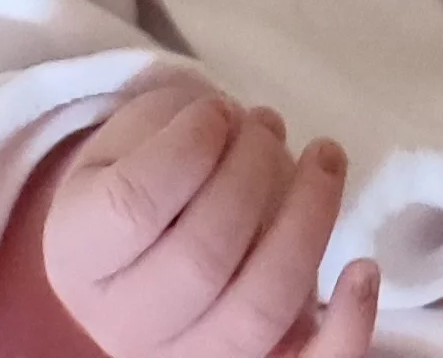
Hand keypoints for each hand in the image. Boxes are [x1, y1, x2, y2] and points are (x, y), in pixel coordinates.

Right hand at [41, 82, 375, 357]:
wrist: (145, 249)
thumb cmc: (144, 178)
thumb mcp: (129, 142)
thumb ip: (172, 129)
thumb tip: (231, 126)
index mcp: (79, 255)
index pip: (132, 208)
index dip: (187, 148)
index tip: (217, 110)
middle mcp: (123, 322)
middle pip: (201, 259)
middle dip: (251, 174)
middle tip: (267, 125)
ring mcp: (188, 356)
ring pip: (257, 311)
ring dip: (307, 223)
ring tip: (324, 158)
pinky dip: (347, 329)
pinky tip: (363, 269)